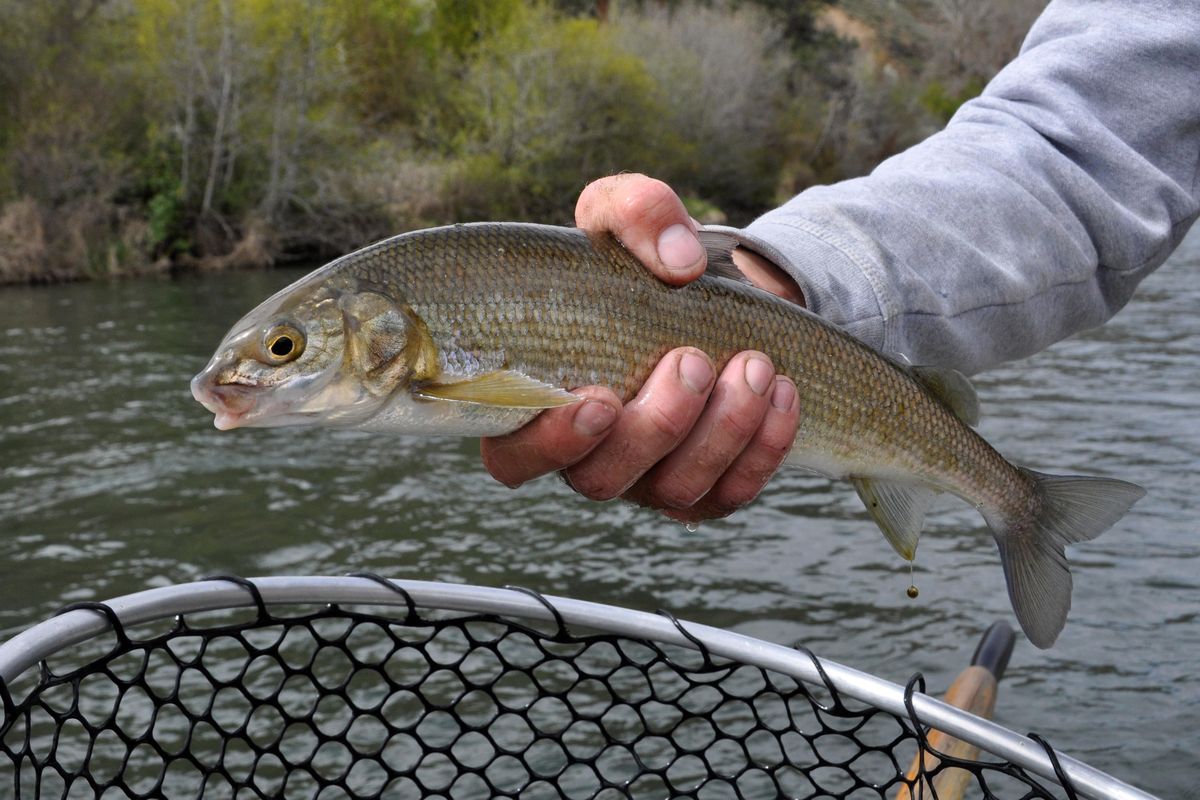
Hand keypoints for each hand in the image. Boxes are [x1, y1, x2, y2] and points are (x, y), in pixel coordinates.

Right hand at [480, 174, 802, 522]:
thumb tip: (679, 263)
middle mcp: (586, 454)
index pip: (513, 457)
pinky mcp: (706, 489)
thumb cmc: (643, 259)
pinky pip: (731, 494)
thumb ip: (637, 212)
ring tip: (755, 363)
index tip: (601, 398)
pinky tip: (783, 391)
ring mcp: (646, 480)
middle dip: (657, 424)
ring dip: (721, 431)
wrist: (714, 292)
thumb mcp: (628, 213)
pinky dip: (763, 447)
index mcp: (539, 401)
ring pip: (674, 491)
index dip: (550, 442)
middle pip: (601, 479)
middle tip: (693, 358)